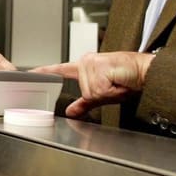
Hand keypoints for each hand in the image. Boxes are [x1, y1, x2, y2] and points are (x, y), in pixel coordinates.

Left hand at [31, 52, 154, 117]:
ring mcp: (91, 66)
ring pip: (91, 92)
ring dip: (107, 91)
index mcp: (86, 66)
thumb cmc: (128, 79)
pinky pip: (98, 92)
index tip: (30, 73)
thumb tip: (70, 112)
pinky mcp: (97, 71)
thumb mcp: (104, 93)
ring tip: (116, 81)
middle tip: (114, 83)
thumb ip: (85, 102)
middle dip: (100, 93)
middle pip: (84, 90)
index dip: (45, 71)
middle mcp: (86, 63)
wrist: (145, 71)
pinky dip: (110, 91)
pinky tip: (117, 81)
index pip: (61, 69)